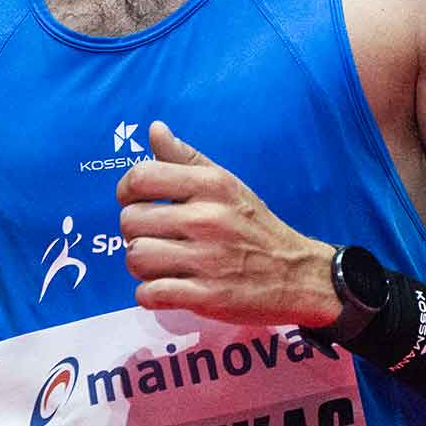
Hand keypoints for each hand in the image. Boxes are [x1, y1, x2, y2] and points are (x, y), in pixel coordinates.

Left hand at [116, 121, 339, 327]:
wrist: (298, 275)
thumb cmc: (256, 227)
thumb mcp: (227, 185)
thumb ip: (186, 158)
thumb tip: (155, 129)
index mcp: (211, 185)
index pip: (141, 177)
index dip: (126, 191)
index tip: (135, 202)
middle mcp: (207, 218)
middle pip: (130, 220)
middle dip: (135, 232)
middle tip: (155, 237)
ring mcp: (207, 259)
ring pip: (135, 257)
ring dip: (141, 265)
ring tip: (160, 264)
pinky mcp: (206, 296)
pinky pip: (149, 293)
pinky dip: (150, 294)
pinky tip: (166, 288)